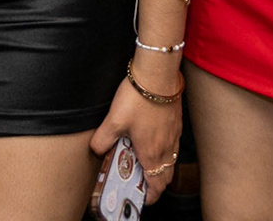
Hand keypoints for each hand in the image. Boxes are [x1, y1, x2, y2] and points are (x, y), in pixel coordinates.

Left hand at [90, 75, 182, 203]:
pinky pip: (173, 144)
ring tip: (145, 161)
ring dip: (161, 166)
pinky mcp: (176, 121)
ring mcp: (174, 134)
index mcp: (151, 153)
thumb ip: (102, 139)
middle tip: (142, 182)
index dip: (149, 196)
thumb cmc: (138, 97)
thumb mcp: (113, 120)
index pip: (156, 186)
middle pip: (166, 176)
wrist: (158, 73)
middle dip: (155, 184)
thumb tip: (96, 150)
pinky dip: (165, 149)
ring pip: (170, 160)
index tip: (141, 198)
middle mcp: (166, 147)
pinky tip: (153, 138)